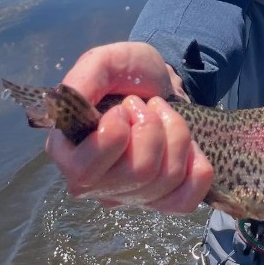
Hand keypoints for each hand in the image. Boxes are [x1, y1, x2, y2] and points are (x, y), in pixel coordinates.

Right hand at [45, 42, 213, 212]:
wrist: (162, 82)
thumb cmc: (128, 74)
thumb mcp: (105, 62)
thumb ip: (85, 78)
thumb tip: (71, 102)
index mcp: (68, 153)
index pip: (85, 170)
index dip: (115, 134)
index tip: (124, 107)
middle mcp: (94, 183)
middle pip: (138, 173)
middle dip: (153, 128)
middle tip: (149, 106)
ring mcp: (130, 196)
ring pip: (166, 180)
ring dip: (176, 135)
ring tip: (165, 115)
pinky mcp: (162, 201)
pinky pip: (185, 202)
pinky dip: (195, 168)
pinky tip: (188, 148)